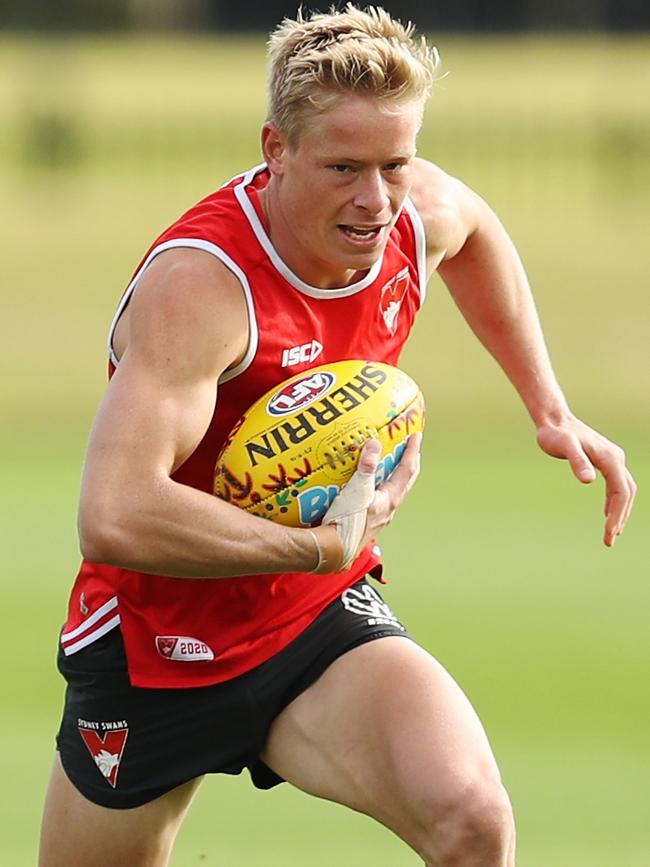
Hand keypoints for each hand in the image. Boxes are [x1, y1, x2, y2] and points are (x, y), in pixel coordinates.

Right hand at [313, 433, 421, 571]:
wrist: (334, 549)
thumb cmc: (347, 520)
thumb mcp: (357, 490)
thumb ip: (366, 467)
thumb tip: (375, 444)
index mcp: (390, 499)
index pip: (407, 470)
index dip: (412, 451)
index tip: (416, 435)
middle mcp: (388, 509)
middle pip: (405, 482)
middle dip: (409, 464)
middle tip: (410, 448)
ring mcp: (379, 518)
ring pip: (392, 492)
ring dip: (394, 477)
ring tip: (390, 465)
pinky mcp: (368, 523)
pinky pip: (379, 500)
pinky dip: (378, 488)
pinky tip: (368, 488)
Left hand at [536, 415, 635, 546]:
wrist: (553, 420)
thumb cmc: (555, 434)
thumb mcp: (564, 447)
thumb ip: (577, 462)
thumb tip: (589, 481)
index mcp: (610, 458)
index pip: (621, 492)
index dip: (616, 514)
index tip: (608, 533)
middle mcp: (616, 458)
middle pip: (627, 493)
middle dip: (620, 517)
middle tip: (609, 539)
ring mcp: (612, 458)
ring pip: (625, 489)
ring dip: (620, 511)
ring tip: (612, 532)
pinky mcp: (605, 460)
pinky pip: (617, 484)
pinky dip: (615, 501)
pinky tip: (607, 512)